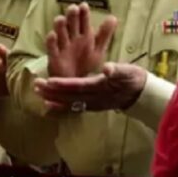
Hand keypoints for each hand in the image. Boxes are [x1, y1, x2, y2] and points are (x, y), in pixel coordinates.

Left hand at [33, 63, 147, 112]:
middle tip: (36, 85)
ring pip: (69, 102)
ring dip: (53, 97)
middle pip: (70, 96)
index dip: (63, 84)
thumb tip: (107, 69)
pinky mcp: (92, 105)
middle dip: (52, 91)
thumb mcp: (128, 71)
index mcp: (100, 87)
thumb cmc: (133, 78)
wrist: (142, 95)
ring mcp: (92, 104)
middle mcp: (94, 98)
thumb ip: (117, 70)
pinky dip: (60, 106)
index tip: (49, 81)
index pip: (78, 86)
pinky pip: (73, 107)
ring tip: (38, 92)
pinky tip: (49, 104)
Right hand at [45, 4, 116, 77]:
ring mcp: (62, 47)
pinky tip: (52, 35)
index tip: (83, 5)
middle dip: (71, 17)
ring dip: (60, 26)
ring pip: (60, 34)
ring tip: (61, 19)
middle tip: (73, 8)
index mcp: (83, 36)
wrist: (76, 83)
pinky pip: (52, 48)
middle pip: (71, 25)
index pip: (83, 21)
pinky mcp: (54, 57)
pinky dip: (51, 42)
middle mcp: (72, 39)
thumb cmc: (86, 64)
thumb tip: (113, 17)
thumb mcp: (98, 49)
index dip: (83, 14)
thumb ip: (104, 34)